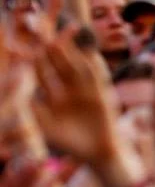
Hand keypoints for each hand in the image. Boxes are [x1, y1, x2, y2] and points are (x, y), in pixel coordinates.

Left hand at [30, 24, 119, 163]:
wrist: (97, 151)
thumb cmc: (70, 143)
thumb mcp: (47, 128)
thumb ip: (36, 113)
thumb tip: (22, 99)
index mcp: (53, 97)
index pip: (42, 75)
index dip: (34, 62)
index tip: (25, 49)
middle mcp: (68, 90)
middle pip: (58, 66)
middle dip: (52, 51)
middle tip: (44, 34)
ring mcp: (84, 90)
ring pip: (74, 68)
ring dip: (69, 54)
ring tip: (61, 40)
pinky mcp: (100, 93)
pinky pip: (95, 76)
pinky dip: (92, 64)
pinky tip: (88, 52)